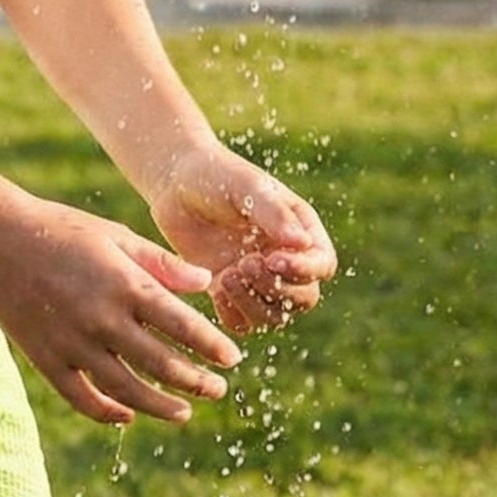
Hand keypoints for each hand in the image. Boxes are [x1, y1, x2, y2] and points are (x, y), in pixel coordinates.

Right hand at [0, 197, 244, 428]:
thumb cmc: (60, 229)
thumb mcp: (115, 235)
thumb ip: (161, 262)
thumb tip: (206, 282)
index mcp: (124, 283)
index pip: (181, 324)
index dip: (210, 345)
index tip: (232, 358)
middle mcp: (101, 318)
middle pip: (160, 363)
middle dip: (195, 381)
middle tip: (217, 389)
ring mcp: (72, 343)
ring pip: (125, 389)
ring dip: (159, 405)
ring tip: (183, 412)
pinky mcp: (46, 359)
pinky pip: (82, 397)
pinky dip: (107, 412)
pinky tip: (127, 414)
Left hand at [150, 139, 337, 334]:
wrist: (175, 181)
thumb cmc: (216, 174)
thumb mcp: (246, 187)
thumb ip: (274, 214)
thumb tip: (303, 244)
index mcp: (300, 231)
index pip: (322, 264)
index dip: (304, 270)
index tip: (273, 260)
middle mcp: (284, 259)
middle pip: (303, 298)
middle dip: (277, 290)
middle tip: (244, 264)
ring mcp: (257, 279)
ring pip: (274, 315)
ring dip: (254, 304)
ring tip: (226, 276)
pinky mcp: (228, 291)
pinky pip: (241, 321)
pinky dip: (232, 313)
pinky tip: (215, 289)